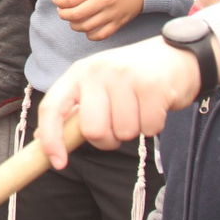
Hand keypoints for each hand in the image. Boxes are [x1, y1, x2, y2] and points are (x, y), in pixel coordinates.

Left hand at [36, 35, 202, 169]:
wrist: (176, 56)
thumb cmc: (132, 78)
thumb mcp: (98, 86)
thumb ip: (73, 111)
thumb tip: (43, 139)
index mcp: (78, 73)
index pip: (52, 107)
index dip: (51, 139)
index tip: (58, 163)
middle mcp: (97, 71)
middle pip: (93, 130)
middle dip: (108, 140)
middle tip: (119, 125)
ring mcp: (125, 76)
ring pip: (123, 133)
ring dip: (134, 130)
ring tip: (139, 108)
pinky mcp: (152, 85)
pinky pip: (148, 129)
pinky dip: (153, 126)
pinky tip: (155, 106)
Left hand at [54, 0, 144, 40]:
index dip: (60, 2)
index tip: (57, 0)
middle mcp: (104, 2)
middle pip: (76, 15)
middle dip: (64, 14)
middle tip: (62, 11)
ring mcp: (112, 14)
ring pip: (86, 27)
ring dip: (74, 25)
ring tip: (73, 19)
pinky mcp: (119, 23)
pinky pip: (101, 35)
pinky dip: (90, 35)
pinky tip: (87, 28)